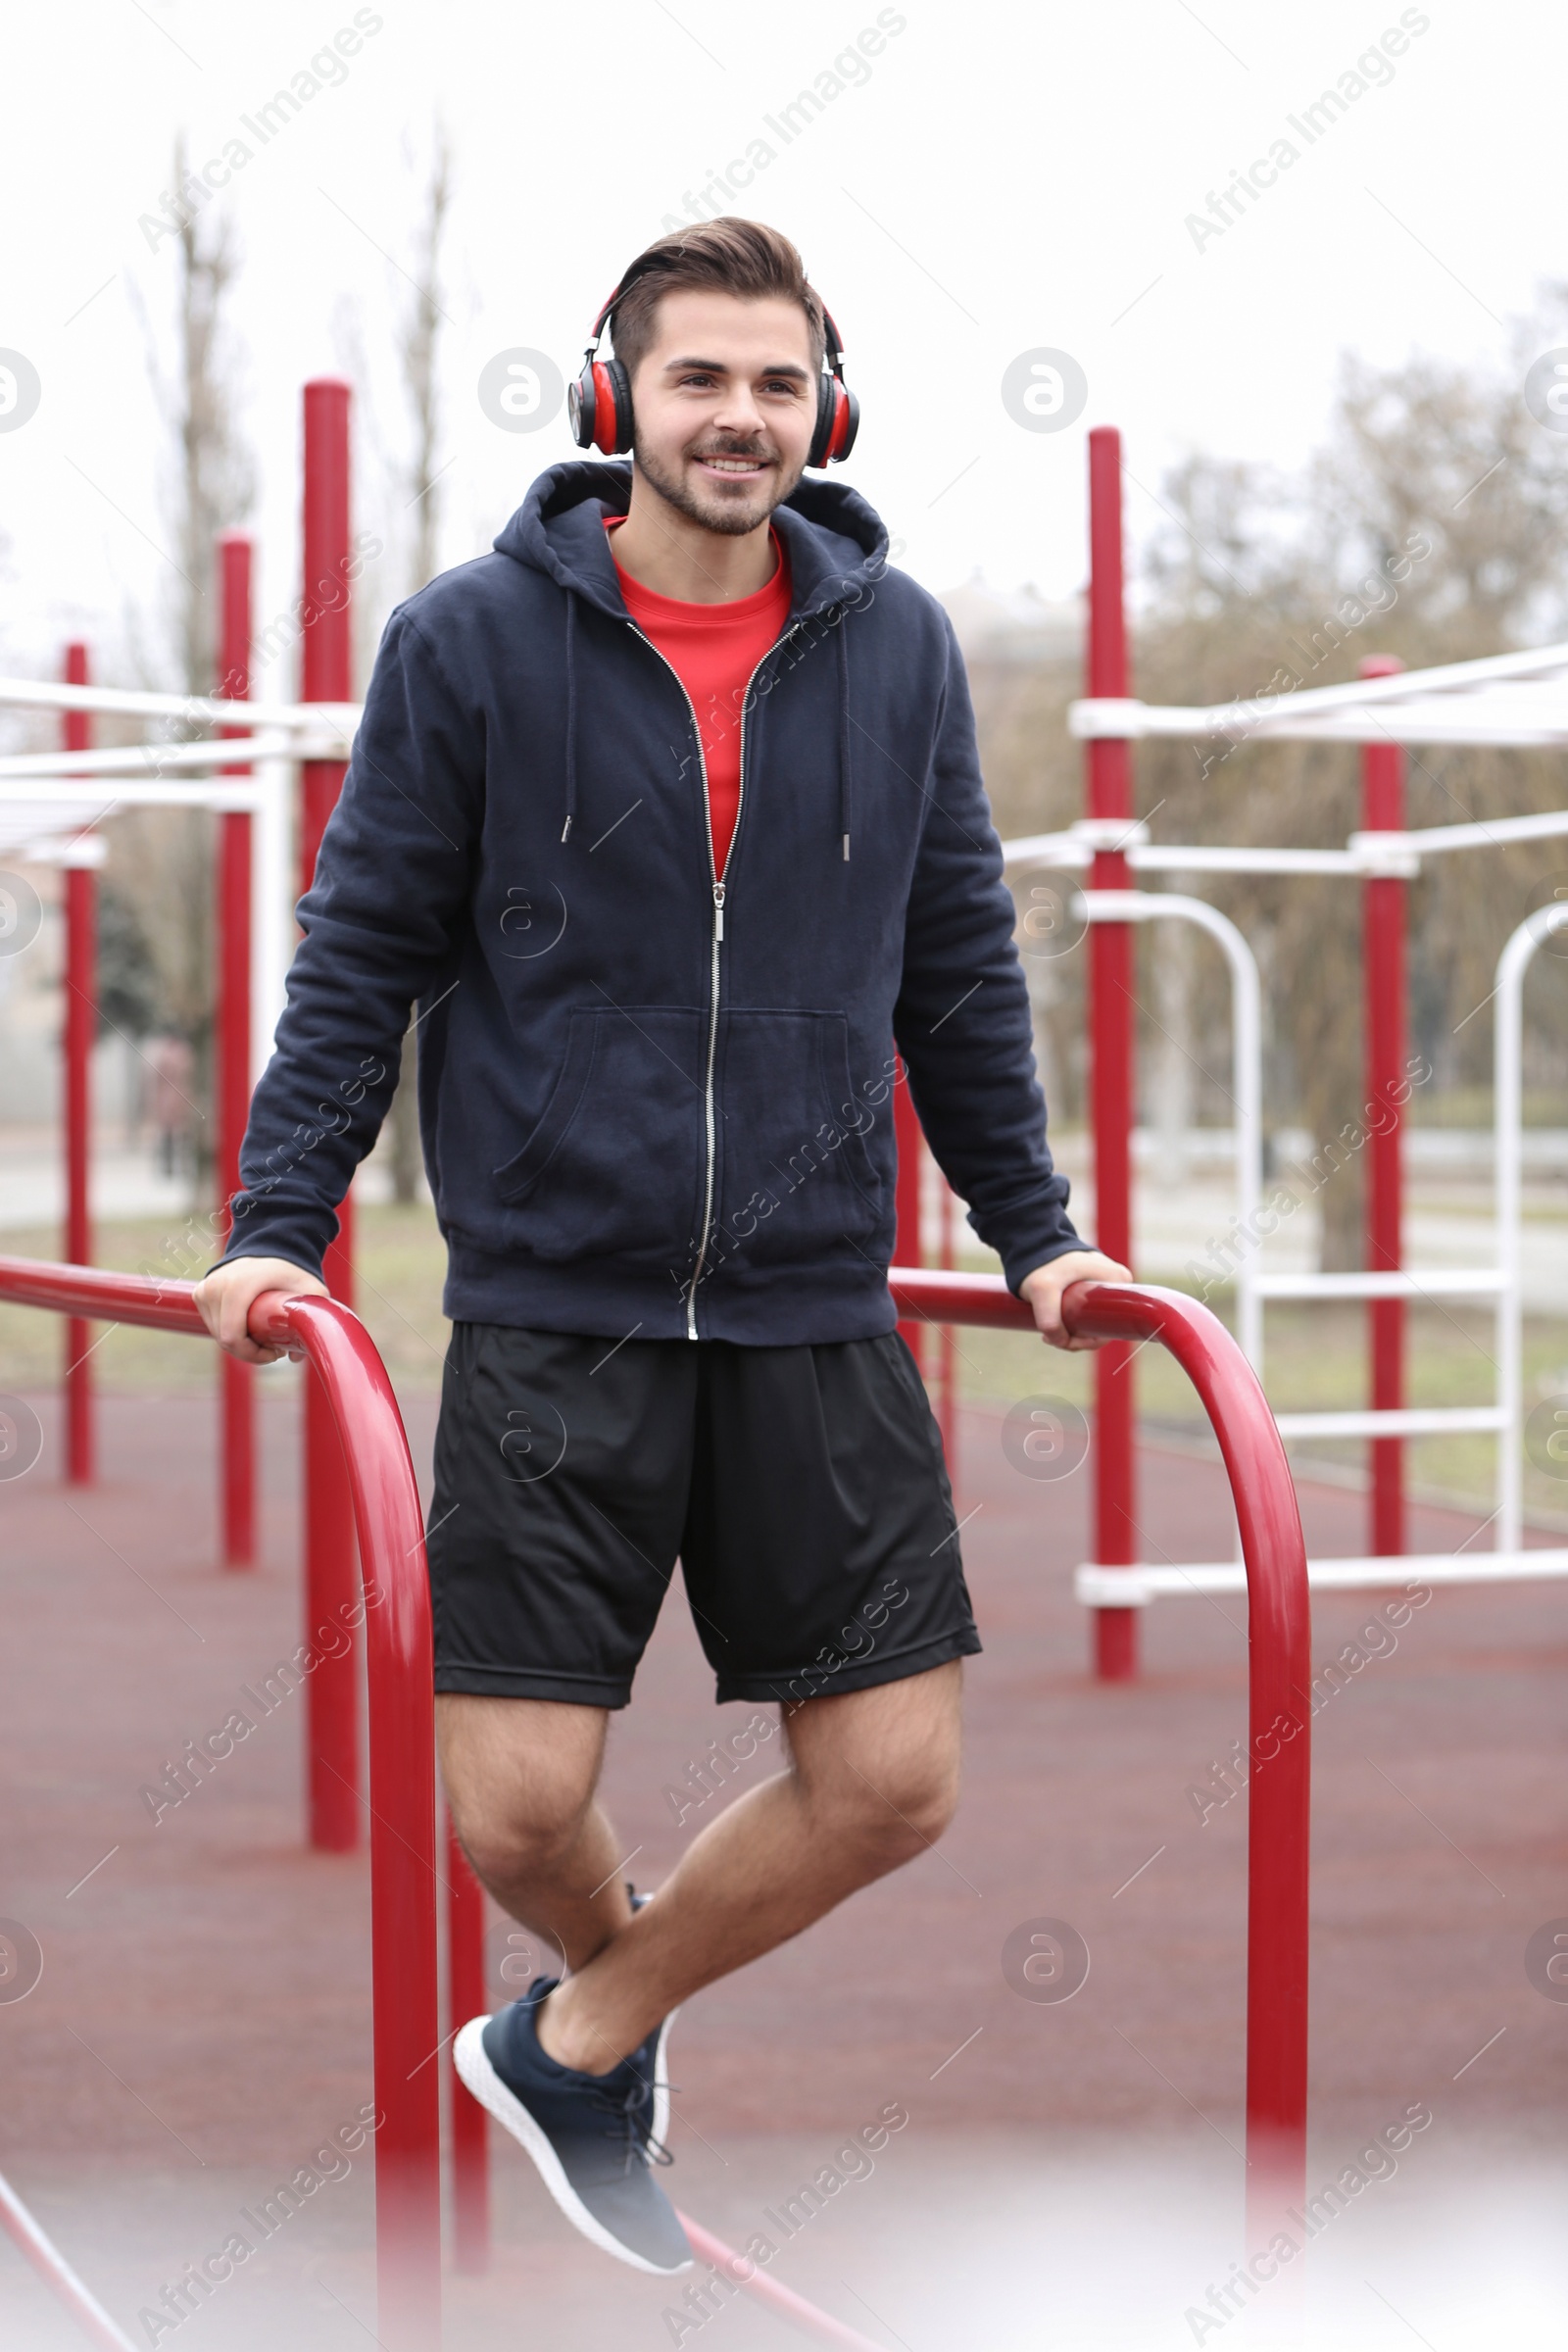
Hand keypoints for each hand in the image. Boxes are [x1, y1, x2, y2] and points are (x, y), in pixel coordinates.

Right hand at [193, 1256, 328, 1363]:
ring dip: (239, 1343)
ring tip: (263, 1335)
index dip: (252, 1354)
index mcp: (238, 1287)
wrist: (269, 1246)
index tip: (274, 1352)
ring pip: (218, 1335)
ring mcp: (204, 1290)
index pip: (232, 1337)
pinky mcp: (200, 1293)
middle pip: (225, 1340)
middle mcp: (215, 1287)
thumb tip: (296, 1356)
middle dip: (249, 1351)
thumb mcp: (311, 1289)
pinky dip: (229, 1331)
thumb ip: (315, 1317)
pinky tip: (248, 1326)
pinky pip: (212, 1324)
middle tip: (273, 1347)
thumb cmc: (291, 1271)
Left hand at [1019, 1250, 1130, 1351]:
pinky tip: (1052, 1327)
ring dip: (1071, 1334)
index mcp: (1119, 1281)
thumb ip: (1050, 1320)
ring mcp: (1106, 1286)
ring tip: (1047, 1332)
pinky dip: (1071, 1325)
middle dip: (1077, 1338)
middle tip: (1050, 1337)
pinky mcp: (1094, 1289)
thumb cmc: (1043, 1263)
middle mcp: (1118, 1284)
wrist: (1032, 1244)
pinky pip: (1088, 1315)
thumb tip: (1060, 1342)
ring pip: (1093, 1323)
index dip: (1088, 1340)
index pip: (1113, 1324)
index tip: (1064, 1340)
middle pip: (1103, 1325)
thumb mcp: (1043, 1289)